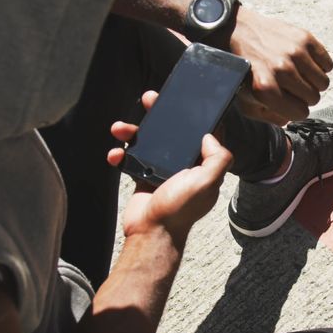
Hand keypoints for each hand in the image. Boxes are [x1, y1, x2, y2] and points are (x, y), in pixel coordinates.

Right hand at [106, 91, 233, 243]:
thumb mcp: (207, 182)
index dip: (197, 116)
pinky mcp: (143, 176)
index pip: (204, 134)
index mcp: (203, 164)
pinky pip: (131, 158)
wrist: (151, 232)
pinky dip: (120, 154)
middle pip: (172, 131)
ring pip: (148, 141)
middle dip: (159, 115)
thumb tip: (210, 135)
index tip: (186, 99)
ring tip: (120, 128)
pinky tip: (114, 154)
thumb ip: (218, 158)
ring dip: (132, 131)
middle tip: (149, 99)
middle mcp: (184, 165)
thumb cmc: (179, 210)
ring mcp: (163, 169)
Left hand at [229, 7, 332, 124]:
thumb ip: (268, 117)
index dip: (296, 111)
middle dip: (305, 97)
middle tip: (293, 88)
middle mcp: (281, 70)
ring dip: (314, 82)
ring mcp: (295, 52)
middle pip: (314, 98)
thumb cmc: (244, 70)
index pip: (301, 114)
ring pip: (324, 82)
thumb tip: (289, 120)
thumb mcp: (246, 101)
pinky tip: (305, 64)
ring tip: (300, 76)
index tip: (289, 103)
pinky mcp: (304, 38)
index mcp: (265, 89)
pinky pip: (327, 64)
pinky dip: (320, 66)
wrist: (237, 31)